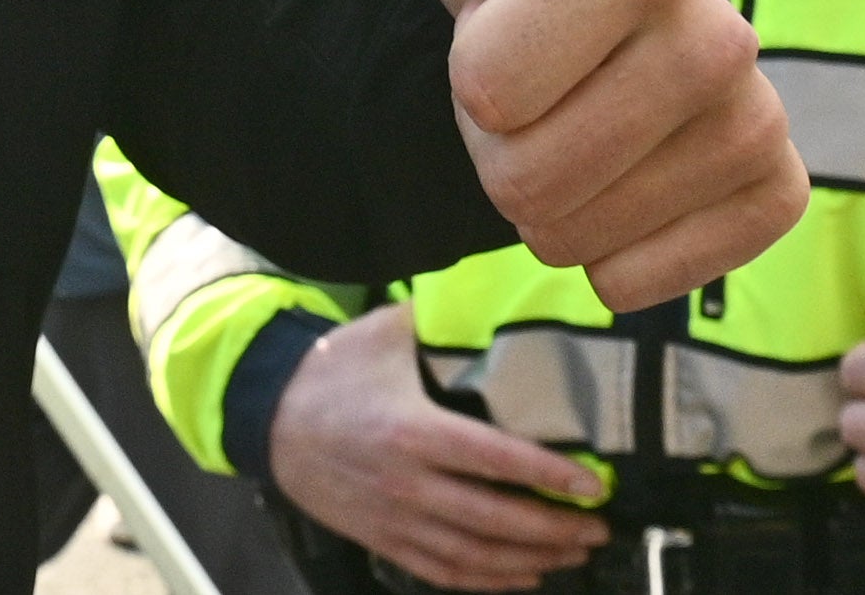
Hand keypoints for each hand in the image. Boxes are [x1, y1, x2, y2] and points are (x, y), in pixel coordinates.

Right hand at [266, 302, 608, 590]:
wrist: (268, 417)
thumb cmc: (332, 372)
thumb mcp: (382, 334)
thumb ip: (438, 320)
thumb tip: (496, 298)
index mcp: (412, 429)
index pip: (494, 459)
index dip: (548, 475)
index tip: (592, 484)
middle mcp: (406, 482)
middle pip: (493, 519)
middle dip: (554, 529)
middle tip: (597, 527)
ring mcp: (394, 518)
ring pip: (475, 555)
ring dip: (531, 559)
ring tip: (574, 552)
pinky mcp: (383, 540)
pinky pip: (444, 572)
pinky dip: (488, 581)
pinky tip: (523, 575)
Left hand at [405, 0, 806, 307]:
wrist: (542, 0)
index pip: (496, 84)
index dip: (463, 67)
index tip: (487, 10)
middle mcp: (723, 31)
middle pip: (535, 171)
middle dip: (491, 139)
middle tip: (515, 72)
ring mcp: (754, 114)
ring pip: (585, 230)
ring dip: (541, 194)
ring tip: (556, 113)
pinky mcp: (773, 187)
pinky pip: (670, 273)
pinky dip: (613, 256)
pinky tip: (608, 188)